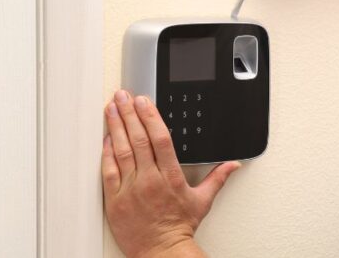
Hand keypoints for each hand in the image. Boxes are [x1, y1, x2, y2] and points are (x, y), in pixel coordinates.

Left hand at [102, 89, 241, 257]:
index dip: (150, 116)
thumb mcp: (202, 201)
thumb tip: (233, 165)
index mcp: (170, 177)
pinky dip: (106, 153)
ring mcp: (130, 189)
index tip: (144, 101)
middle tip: (123, 96)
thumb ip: (217, 178)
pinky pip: (108, 171)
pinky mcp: (114, 200)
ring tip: (112, 108)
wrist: (161, 251)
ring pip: (121, 150)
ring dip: (115, 126)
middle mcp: (149, 180)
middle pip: (138, 139)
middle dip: (130, 113)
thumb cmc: (178, 227)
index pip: (160, 138)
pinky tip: (106, 138)